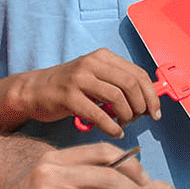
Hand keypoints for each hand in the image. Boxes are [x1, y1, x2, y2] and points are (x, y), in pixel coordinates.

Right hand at [7, 49, 160, 136]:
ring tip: (124, 124)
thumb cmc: (68, 87)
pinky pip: (98, 114)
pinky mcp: (69, 96)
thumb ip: (117, 84)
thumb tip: (147, 101)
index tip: (155, 111)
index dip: (151, 94)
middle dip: (141, 105)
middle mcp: (92, 63)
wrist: (33, 90)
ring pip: (117, 97)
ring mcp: (79, 79)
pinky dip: (111, 126)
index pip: (137, 73)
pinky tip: (114, 132)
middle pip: (130, 83)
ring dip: (126, 116)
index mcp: (102, 56)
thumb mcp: (94, 77)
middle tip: (140, 119)